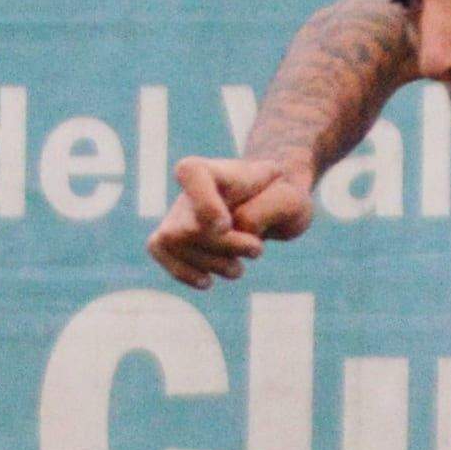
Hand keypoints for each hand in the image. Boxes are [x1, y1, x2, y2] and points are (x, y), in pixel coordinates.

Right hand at [149, 152, 316, 289]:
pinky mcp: (170, 238)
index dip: (206, 205)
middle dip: (225, 246)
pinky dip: (184, 272)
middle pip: (189, 223)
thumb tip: (233, 228)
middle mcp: (186, 189)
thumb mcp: (290, 200)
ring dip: (214, 264)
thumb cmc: (279, 199)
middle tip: (256, 249)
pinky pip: (160, 251)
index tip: (228, 224)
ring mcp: (175, 213)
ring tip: (239, 266)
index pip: (191, 174)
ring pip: (176, 243)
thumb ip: (268, 208)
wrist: (269, 203)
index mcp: (213, 168)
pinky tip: (207, 281)